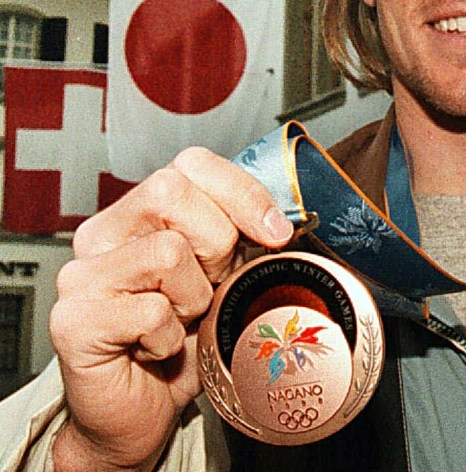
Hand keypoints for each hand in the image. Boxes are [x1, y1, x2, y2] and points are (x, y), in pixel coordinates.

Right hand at [49, 147, 292, 471]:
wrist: (141, 413)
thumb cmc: (182, 342)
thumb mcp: (222, 276)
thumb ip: (238, 236)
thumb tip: (279, 222)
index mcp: (140, 211)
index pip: (191, 164)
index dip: (242, 193)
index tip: (275, 233)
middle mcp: (103, 232)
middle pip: (172, 190)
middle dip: (215, 243)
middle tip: (211, 285)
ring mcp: (82, 274)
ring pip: (168, 252)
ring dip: (193, 299)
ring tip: (179, 321)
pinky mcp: (73, 319)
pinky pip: (151, 312)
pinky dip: (168, 339)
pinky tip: (156, 350)